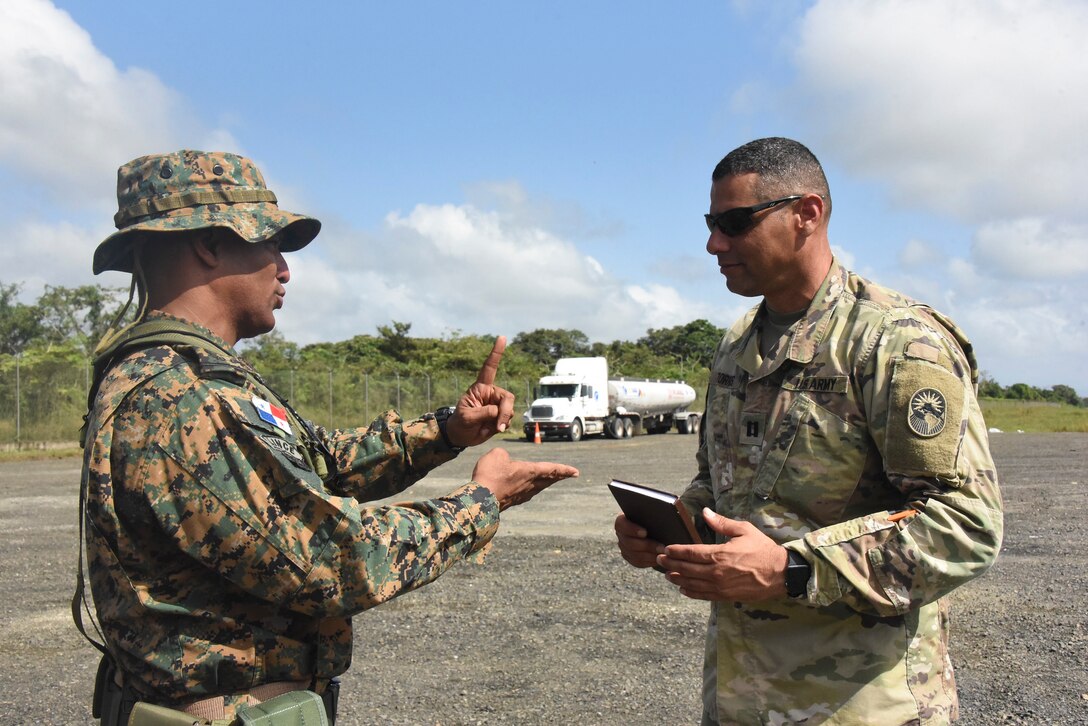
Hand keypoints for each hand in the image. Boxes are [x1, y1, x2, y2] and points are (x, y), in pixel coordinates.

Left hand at [444, 336, 515, 446]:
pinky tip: (495, 428)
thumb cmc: (459, 423)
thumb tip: (499, 412)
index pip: (489, 368)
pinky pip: (509, 419)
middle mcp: (491, 394)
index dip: (496, 353)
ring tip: (492, 428)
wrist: (460, 436)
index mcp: (480, 388)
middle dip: (505, 411)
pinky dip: (504, 425)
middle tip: (499, 426)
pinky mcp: (501, 416)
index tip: (502, 338)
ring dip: (504, 420)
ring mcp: (497, 405)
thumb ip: (483, 413)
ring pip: (510, 409)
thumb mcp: (467, 417)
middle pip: (507, 397)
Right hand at [471, 447, 578, 510]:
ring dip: (545, 482)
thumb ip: (504, 455)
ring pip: (538, 487)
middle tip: (569, 474)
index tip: (576, 472)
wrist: (480, 500)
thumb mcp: (497, 455)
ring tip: (550, 479)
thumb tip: (505, 461)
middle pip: (549, 479)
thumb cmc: (490, 475)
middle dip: (559, 476)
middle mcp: (530, 484)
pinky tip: (527, 488)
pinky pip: (526, 493)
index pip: (552, 469)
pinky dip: (530, 488)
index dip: (564, 469)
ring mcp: (522, 495)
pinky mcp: (512, 501)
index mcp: (530, 471)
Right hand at [614, 514, 665, 568]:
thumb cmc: (656, 516)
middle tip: (661, 547)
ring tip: (664, 553)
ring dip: (650, 555)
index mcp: (623, 520)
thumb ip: (656, 510)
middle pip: (628, 542)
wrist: (655, 527)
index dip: (632, 529)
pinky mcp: (630, 558)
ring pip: (634, 554)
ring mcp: (624, 547)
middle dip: (646, 545)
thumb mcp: (656, 510)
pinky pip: (638, 562)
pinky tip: (661, 559)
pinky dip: (649, 561)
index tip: (645, 532)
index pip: (621, 524)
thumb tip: (665, 510)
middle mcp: (621, 534)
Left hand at [656, 508, 788, 601]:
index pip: (690, 553)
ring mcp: (721, 586)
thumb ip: (722, 523)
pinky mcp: (726, 596)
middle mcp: (717, 572)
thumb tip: (705, 512)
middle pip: (687, 569)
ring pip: (692, 584)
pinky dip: (691, 592)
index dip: (676, 551)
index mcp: (720, 554)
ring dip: (678, 579)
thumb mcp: (744, 530)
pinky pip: (704, 595)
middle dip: (671, 564)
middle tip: (659, 560)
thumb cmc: (763, 549)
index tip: (665, 548)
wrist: (781, 573)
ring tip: (667, 575)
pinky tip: (684, 589)